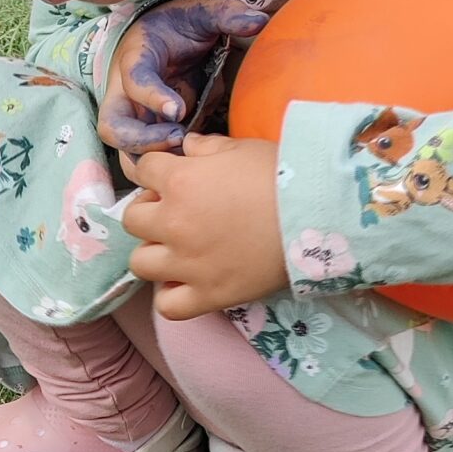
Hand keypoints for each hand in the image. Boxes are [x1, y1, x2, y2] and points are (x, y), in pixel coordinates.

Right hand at [100, 0, 271, 153]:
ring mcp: (135, 116)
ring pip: (125, 151)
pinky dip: (165, 165)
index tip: (178, 111)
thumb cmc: (178, 25)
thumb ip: (226, 14)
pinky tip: (193, 161)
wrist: (164, 35)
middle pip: (113, 128)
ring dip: (151, 159)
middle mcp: (125, 92)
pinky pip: (147, 159)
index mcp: (136, 57)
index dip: (152, 97)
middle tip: (179, 137)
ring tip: (187, 155)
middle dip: (142, 141)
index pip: (133, 80)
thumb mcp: (200, 13)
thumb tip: (258, 20)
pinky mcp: (149, 132)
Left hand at [121, 132, 288, 318]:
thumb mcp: (242, 148)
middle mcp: (174, 223)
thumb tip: (187, 145)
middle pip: (133, 219)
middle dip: (150, 212)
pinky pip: (167, 306)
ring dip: (154, 254)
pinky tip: (186, 283)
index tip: (170, 177)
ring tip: (176, 250)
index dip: (156, 172)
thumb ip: (207, 147)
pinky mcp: (208, 295)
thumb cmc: (283, 175)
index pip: (144, 170)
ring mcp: (187, 263)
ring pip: (140, 263)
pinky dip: (171, 296)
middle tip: (174, 212)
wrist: (319, 214)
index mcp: (180, 181)